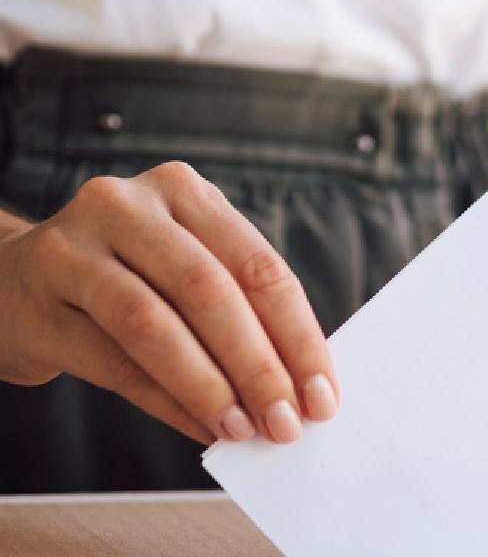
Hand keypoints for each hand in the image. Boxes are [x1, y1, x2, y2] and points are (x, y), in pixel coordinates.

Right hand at [0, 162, 338, 443]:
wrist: (13, 279)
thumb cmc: (126, 277)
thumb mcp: (185, 267)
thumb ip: (238, 310)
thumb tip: (298, 384)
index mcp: (184, 192)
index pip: (258, 266)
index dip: (298, 335)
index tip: (323, 393)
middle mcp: (128, 206)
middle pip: (209, 291)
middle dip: (258, 366)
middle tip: (287, 422)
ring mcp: (73, 248)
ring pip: (154, 325)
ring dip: (209, 388)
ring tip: (245, 431)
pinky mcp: (37, 299)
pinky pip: (111, 362)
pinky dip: (165, 402)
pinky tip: (200, 428)